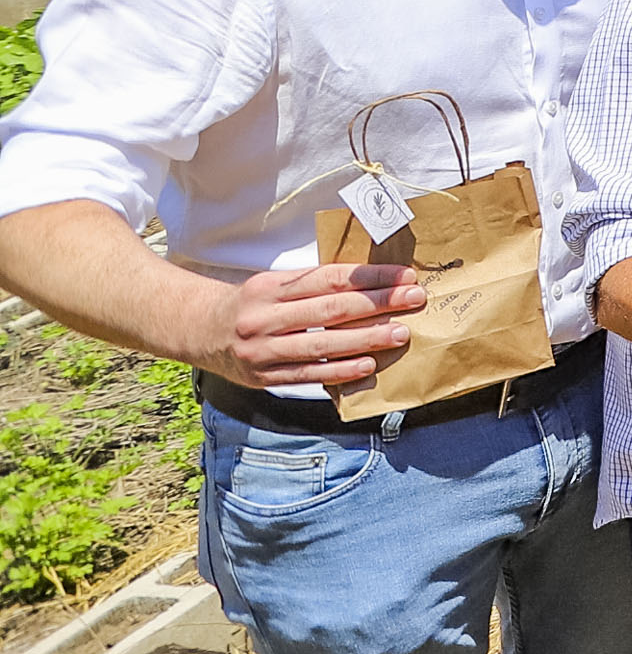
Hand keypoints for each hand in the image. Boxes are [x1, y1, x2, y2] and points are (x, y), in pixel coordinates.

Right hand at [212, 260, 424, 391]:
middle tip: (414, 299)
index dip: (370, 278)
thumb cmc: (249, 304)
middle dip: (378, 304)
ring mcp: (262, 350)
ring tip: (400, 333)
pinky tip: (368, 366)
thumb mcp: (273, 284)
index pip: (329, 279)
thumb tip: (371, 283)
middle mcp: (264, 317)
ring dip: (366, 339)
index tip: (404, 276)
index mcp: (270, 287)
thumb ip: (313, 285)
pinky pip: (308, 374)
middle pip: (330, 310)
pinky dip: (340, 371)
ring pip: (322, 344)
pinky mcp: (262, 377)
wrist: (196, 331)